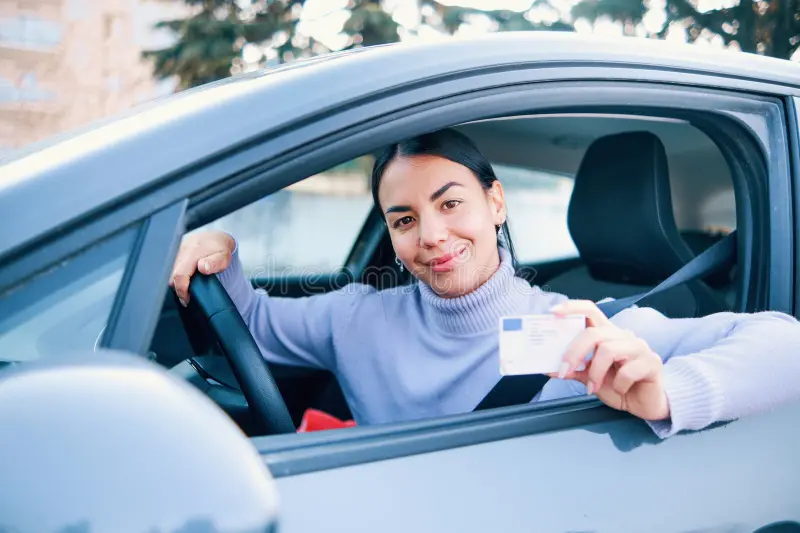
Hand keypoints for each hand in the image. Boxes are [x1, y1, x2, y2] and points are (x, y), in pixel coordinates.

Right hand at [170, 230, 234, 304]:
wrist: (215, 236)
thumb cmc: (220, 248)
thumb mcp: (223, 257)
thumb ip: (214, 263)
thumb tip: (202, 267)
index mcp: (192, 252)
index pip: (180, 275)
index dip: (181, 290)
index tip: (187, 299)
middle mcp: (181, 250)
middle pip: (172, 276)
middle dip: (179, 289)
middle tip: (187, 297)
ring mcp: (176, 251)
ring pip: (170, 273)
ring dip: (178, 283)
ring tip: (188, 289)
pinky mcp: (175, 253)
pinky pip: (171, 268)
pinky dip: (178, 276)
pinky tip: (185, 280)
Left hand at [546, 300, 669, 420]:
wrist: (644, 405)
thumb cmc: (617, 386)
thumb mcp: (589, 378)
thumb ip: (572, 370)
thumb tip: (547, 367)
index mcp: (607, 334)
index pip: (590, 310)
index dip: (572, 308)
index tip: (553, 313)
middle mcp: (623, 336)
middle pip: (594, 333)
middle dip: (574, 352)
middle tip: (563, 371)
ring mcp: (639, 347)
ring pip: (609, 350)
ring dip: (595, 373)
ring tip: (592, 388)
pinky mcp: (652, 363)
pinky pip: (628, 371)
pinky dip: (618, 385)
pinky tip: (620, 390)